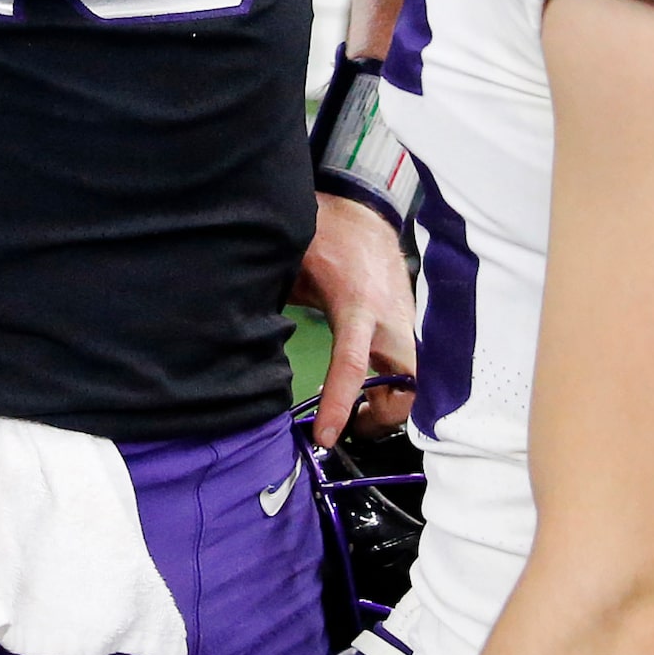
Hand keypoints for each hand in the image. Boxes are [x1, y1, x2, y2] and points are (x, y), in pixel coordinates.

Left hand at [290, 192, 416, 447]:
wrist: (365, 216)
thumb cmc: (325, 240)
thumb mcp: (293, 269)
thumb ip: (275, 306)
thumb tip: (241, 340)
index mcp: (358, 307)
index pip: (351, 364)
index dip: (339, 403)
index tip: (325, 438)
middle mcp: (391, 323)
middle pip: (403, 391)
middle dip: (380, 420)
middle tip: (348, 430)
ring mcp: (406, 328)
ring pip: (412, 387)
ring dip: (387, 407)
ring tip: (355, 412)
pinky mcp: (409, 330)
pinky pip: (409, 372)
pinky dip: (391, 388)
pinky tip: (366, 388)